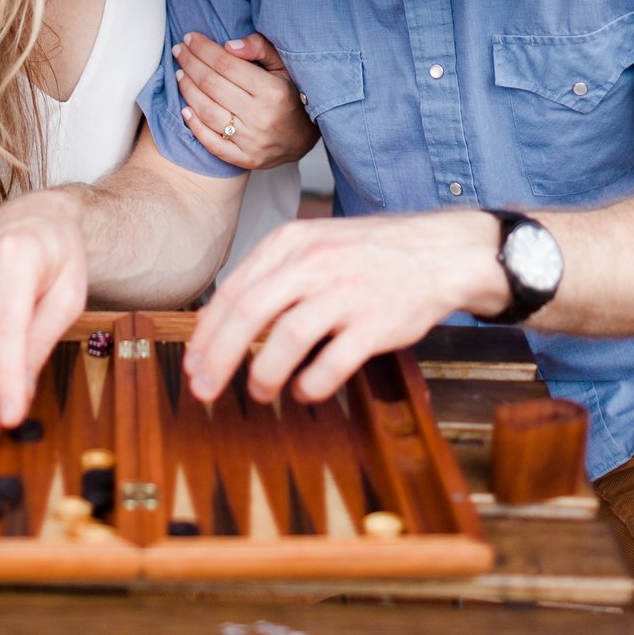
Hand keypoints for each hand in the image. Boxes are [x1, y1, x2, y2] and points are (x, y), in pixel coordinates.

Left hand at [174, 30, 318, 168]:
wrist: (304, 138)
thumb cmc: (290, 96)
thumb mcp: (283, 66)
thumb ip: (259, 48)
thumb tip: (229, 45)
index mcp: (272, 90)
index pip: (226, 64)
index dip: (204, 49)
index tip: (190, 38)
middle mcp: (261, 116)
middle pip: (212, 85)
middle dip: (190, 63)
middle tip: (179, 50)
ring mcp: (252, 141)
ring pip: (208, 112)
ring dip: (188, 90)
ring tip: (179, 74)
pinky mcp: (246, 159)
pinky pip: (213, 143)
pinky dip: (195, 126)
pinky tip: (184, 109)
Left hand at [184, 211, 507, 404]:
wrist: (440, 252)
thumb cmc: (369, 255)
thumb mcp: (315, 244)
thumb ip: (273, 274)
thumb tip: (222, 321)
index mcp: (292, 242)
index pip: (234, 290)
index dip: (207, 333)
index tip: (194, 364)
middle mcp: (315, 263)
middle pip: (249, 313)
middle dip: (219, 358)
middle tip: (204, 390)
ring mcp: (346, 292)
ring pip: (286, 339)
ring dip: (264, 375)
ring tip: (259, 392)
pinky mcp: (376, 323)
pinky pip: (331, 363)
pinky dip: (311, 385)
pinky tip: (304, 391)